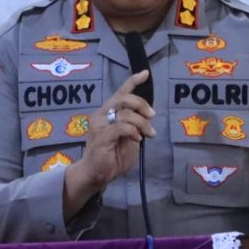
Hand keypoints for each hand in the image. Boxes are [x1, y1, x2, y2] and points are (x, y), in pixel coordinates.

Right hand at [63, 70, 155, 218]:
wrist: (96, 174)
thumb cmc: (113, 157)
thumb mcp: (130, 138)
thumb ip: (135, 125)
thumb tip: (147, 116)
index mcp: (108, 112)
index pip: (121, 92)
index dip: (133, 81)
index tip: (145, 74)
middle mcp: (102, 114)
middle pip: (124, 98)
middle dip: (142, 104)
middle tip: (152, 116)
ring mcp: (99, 123)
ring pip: (126, 113)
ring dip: (142, 123)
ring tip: (148, 134)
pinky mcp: (101, 134)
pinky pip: (123, 126)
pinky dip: (134, 131)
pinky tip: (137, 139)